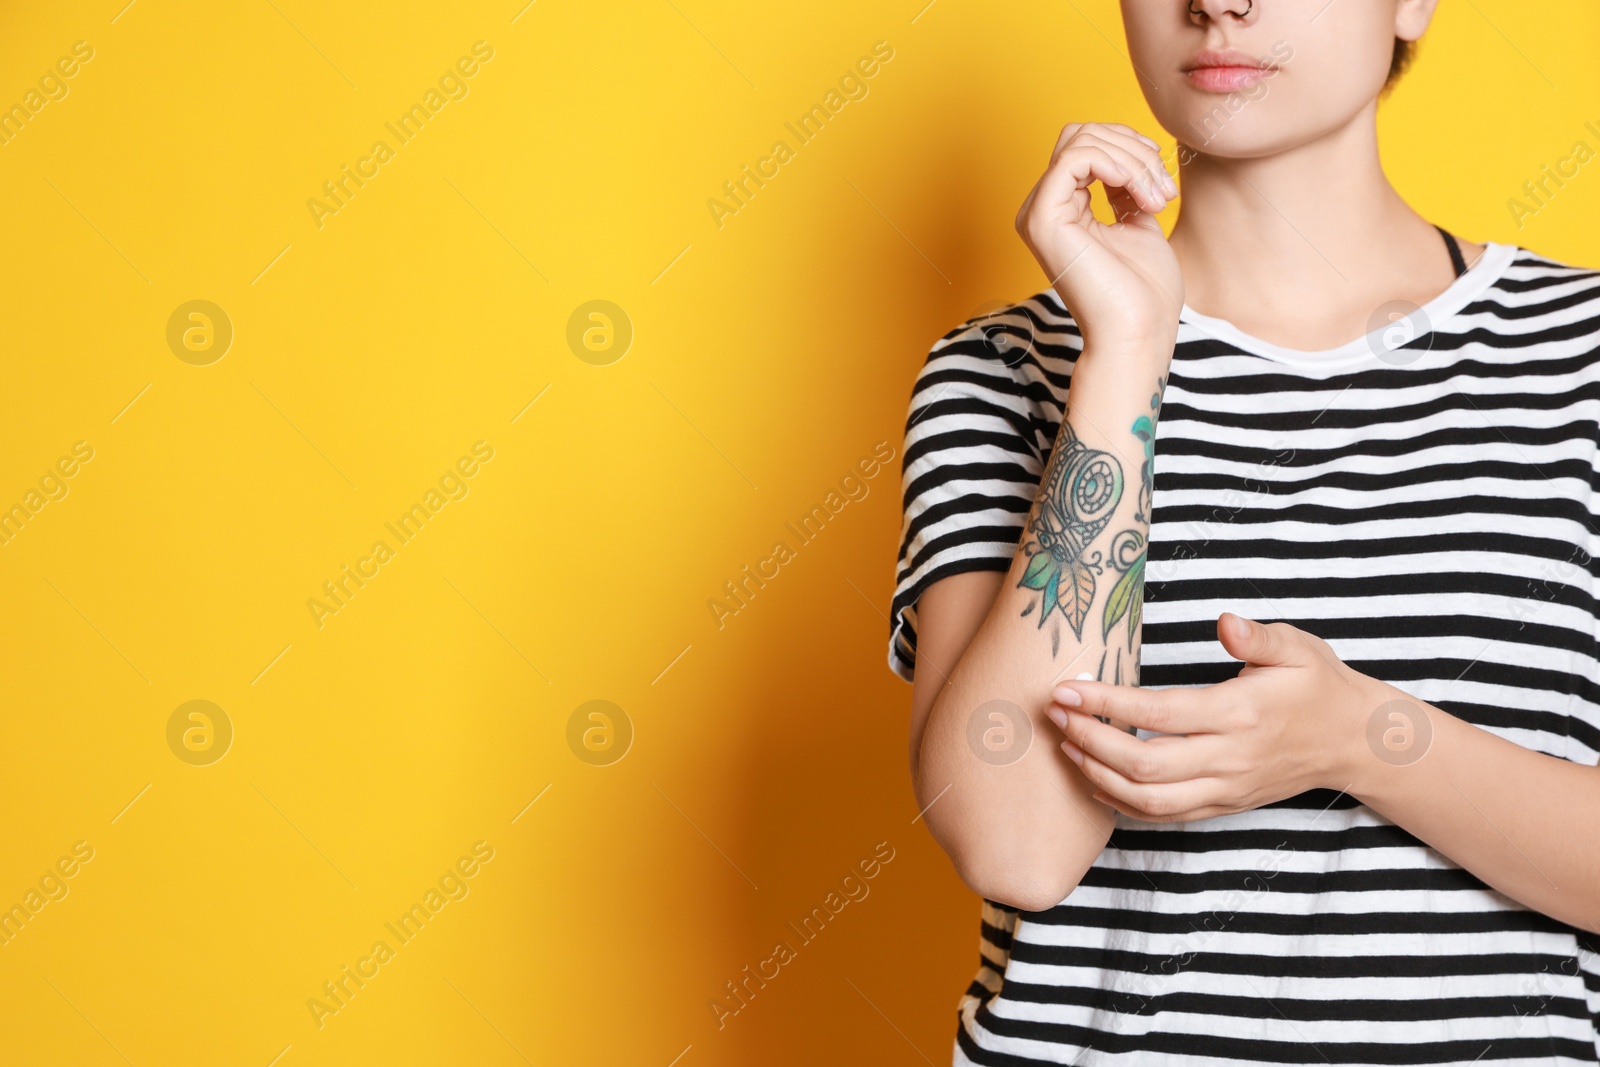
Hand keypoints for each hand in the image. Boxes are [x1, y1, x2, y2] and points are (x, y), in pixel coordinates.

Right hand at [1014, 122, 1183, 352]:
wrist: (1138, 333)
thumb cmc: (1142, 294)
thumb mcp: (1138, 224)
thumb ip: (1125, 189)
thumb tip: (1126, 157)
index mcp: (1062, 210)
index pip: (1087, 146)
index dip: (1130, 149)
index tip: (1163, 184)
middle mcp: (1043, 209)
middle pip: (1081, 134)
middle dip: (1132, 149)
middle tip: (1163, 190)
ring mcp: (1038, 213)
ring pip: (1081, 139)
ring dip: (1133, 159)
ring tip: (1156, 199)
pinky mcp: (1042, 218)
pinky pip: (1076, 157)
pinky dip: (1116, 163)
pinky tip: (1137, 191)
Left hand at [1042, 613, 1382, 821]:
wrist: (1353, 742)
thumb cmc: (1317, 685)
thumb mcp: (1297, 647)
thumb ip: (1258, 637)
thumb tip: (1224, 622)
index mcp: (1240, 714)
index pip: (1159, 714)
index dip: (1107, 705)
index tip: (1067, 688)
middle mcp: (1229, 759)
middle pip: (1144, 766)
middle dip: (1089, 741)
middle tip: (1055, 713)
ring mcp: (1226, 789)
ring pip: (1150, 800)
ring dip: (1098, 776)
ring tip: (1065, 744)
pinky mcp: (1224, 806)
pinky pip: (1166, 816)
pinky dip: (1123, 804)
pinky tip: (1094, 778)